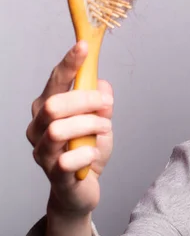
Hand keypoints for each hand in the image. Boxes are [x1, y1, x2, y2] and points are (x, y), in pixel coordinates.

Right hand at [26, 40, 113, 217]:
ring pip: (59, 130)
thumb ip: (101, 101)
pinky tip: (92, 155)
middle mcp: (38, 129)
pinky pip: (68, 160)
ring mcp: (43, 153)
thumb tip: (101, 84)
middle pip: (54, 104)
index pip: (56, 81)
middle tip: (105, 105)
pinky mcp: (54, 175)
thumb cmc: (87, 150)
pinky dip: (88, 153)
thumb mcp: (101, 120)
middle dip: (85, 101)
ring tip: (103, 129)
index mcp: (47, 110)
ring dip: (90, 126)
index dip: (69, 63)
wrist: (81, 189)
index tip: (83, 46)